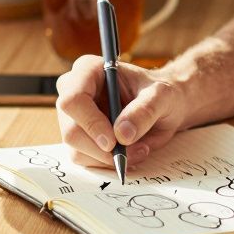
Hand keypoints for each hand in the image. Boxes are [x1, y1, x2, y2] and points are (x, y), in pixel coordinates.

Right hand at [55, 55, 187, 168]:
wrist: (162, 107)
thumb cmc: (159, 94)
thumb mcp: (161, 96)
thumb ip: (144, 111)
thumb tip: (122, 134)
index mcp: (88, 70)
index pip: (73, 100)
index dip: (91, 123)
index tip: (113, 141)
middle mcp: (74, 92)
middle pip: (71, 130)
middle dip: (102, 149)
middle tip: (132, 152)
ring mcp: (73, 117)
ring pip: (76, 150)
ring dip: (108, 158)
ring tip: (140, 150)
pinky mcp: (79, 138)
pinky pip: (85, 159)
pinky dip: (108, 163)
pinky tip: (130, 153)